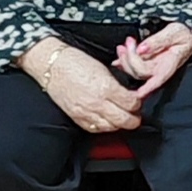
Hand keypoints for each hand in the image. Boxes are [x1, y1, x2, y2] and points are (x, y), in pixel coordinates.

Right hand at [26, 40, 144, 132]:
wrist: (52, 65)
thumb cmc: (74, 61)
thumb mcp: (103, 68)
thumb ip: (117, 83)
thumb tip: (129, 93)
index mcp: (106, 87)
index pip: (131, 103)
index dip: (138, 103)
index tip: (138, 101)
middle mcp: (97, 102)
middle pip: (124, 120)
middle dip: (134, 119)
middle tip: (136, 114)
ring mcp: (86, 112)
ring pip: (111, 128)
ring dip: (119, 124)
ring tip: (122, 118)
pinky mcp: (77, 117)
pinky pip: (95, 129)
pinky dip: (104, 127)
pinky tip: (107, 121)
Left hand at [116, 21, 191, 97]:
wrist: (184, 32)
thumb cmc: (182, 34)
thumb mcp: (173, 33)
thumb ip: (157, 41)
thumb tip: (141, 49)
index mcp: (169, 65)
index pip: (157, 80)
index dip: (147, 88)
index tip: (138, 94)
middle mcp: (159, 70)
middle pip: (140, 73)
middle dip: (130, 58)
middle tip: (129, 41)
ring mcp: (151, 67)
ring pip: (134, 70)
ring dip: (125, 58)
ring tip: (124, 45)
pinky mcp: (146, 62)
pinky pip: (131, 65)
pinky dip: (123, 60)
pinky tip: (121, 53)